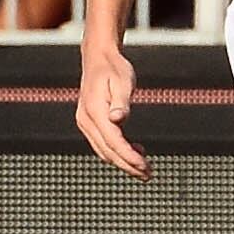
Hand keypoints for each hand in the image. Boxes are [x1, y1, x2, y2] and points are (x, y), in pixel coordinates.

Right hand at [77, 43, 150, 178]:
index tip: (145, 166)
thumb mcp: (123, 81)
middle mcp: (86, 120)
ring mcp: (85, 122)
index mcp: (94, 111)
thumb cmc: (114, 67)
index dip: (129, 157)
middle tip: (148, 175)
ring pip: (104, 151)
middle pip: (108, 152)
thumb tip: (118, 119)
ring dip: (123, 162)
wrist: (98, 58)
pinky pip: (102, 144)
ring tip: (144, 169)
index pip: (113, 142)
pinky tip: (135, 151)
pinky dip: (117, 152)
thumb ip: (121, 102)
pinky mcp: (88, 123)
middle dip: (128, 166)